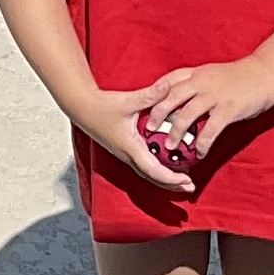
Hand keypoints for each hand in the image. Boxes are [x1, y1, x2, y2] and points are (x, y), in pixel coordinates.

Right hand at [74, 81, 195, 193]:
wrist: (83, 108)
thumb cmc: (103, 106)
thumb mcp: (129, 101)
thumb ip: (150, 95)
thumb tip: (168, 87)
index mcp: (130, 147)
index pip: (153, 170)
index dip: (171, 178)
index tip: (186, 182)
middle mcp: (128, 155)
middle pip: (152, 177)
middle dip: (172, 184)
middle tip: (190, 187)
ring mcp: (125, 154)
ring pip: (148, 173)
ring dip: (165, 179)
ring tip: (183, 181)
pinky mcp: (125, 150)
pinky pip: (143, 165)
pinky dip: (157, 170)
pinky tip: (167, 165)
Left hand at [146, 54, 273, 159]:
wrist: (267, 74)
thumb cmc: (242, 76)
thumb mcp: (214, 73)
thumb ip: (198, 83)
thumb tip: (181, 100)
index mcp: (198, 73)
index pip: (169, 80)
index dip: (155, 93)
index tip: (143, 105)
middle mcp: (203, 82)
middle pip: (172, 97)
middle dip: (158, 114)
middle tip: (149, 129)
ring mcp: (216, 95)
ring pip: (186, 115)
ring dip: (176, 132)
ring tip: (170, 146)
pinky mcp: (229, 109)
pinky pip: (210, 130)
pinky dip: (202, 143)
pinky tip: (199, 154)